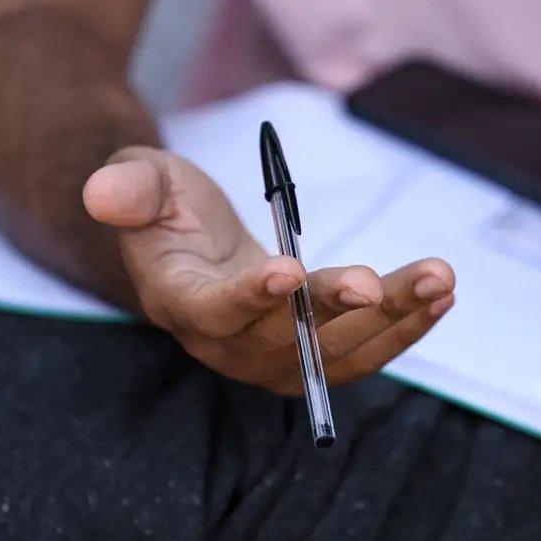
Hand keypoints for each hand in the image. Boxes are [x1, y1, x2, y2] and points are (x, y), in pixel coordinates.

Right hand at [83, 146, 454, 392]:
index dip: (249, 298)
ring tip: (437, 280)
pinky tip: (439, 296)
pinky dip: (403, 327)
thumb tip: (101, 193)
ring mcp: (273, 358)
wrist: (192, 249)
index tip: (287, 270)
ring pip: (337, 355)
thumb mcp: (142, 181)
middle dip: (333, 312)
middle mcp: (228, 345)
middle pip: (284, 342)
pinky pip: (362, 353)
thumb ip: (129, 188)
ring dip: (390, 321)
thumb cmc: (167, 209)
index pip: (214, 312)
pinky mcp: (312, 356)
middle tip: (375, 282)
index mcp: (181, 304)